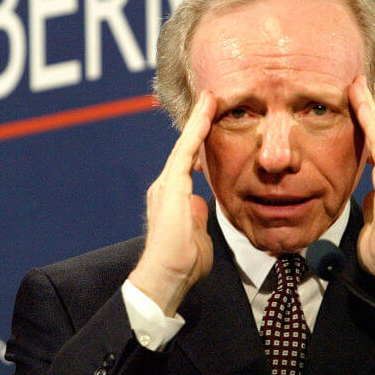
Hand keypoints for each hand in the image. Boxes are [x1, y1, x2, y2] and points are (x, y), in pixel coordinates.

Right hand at [128, 91, 215, 315]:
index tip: (208, 123)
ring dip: (198, 121)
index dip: (198, 142)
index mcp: (171, 198)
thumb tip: (201, 204)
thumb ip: (197, 216)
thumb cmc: (182, 264)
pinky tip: (207, 111)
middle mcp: (165, 186)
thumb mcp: (196, 235)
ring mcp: (166, 184)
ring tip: (209, 99)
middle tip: (209, 100)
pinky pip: (186, 150)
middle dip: (197, 124)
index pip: (187, 163)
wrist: (165, 275)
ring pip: (185, 145)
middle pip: (185, 149)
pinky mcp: (171, 184)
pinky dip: (197, 129)